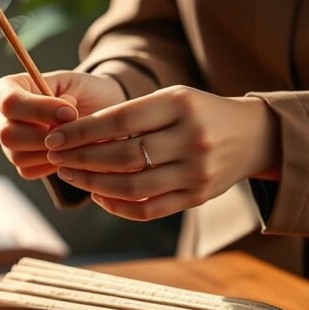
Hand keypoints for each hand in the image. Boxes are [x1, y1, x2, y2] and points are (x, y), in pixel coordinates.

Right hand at [0, 70, 126, 179]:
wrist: (95, 110)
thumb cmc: (84, 92)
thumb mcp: (77, 86)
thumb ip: (64, 99)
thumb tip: (61, 119)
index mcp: (8, 89)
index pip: (10, 102)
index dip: (39, 109)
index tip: (70, 112)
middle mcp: (1, 117)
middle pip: (7, 134)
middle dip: (44, 137)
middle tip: (72, 132)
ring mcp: (7, 143)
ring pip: (17, 156)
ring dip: (51, 151)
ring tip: (72, 140)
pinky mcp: (20, 163)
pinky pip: (28, 170)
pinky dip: (51, 164)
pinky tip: (68, 151)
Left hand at [45, 85, 279, 219]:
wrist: (254, 136)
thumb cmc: (199, 113)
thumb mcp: (171, 99)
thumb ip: (130, 114)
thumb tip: (76, 135)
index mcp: (180, 105)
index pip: (119, 119)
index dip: (81, 131)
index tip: (54, 137)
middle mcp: (191, 139)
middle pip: (122, 155)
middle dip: (81, 159)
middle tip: (55, 158)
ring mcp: (196, 172)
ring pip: (131, 186)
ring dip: (92, 184)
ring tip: (70, 175)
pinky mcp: (197, 198)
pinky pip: (147, 210)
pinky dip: (116, 205)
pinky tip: (98, 195)